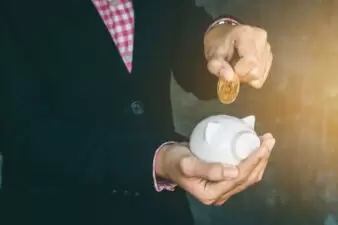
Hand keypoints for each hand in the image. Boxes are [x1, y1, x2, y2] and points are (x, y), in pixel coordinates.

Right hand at [156, 133, 275, 204]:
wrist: (167, 162)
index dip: (254, 160)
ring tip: (265, 142)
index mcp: (211, 193)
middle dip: (261, 159)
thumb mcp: (187, 164)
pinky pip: (242, 174)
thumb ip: (208, 169)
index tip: (263, 144)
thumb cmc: (175, 161)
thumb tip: (234, 171)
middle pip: (248, 178)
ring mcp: (222, 189)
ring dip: (259, 160)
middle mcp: (219, 195)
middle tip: (268, 139)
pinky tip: (255, 149)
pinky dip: (251, 161)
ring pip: (248, 177)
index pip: (239, 177)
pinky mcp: (223, 182)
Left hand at [204, 24, 272, 88]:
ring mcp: (267, 47)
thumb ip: (217, 65)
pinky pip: (263, 74)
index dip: (239, 71)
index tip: (229, 69)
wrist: (224, 33)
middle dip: (242, 76)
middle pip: (257, 70)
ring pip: (261, 74)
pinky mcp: (269, 55)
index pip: (251, 61)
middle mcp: (262, 39)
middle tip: (232, 70)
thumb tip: (229, 78)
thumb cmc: (217, 42)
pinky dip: (252, 76)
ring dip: (247, 77)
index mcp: (247, 34)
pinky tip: (245, 68)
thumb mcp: (212, 54)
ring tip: (238, 67)